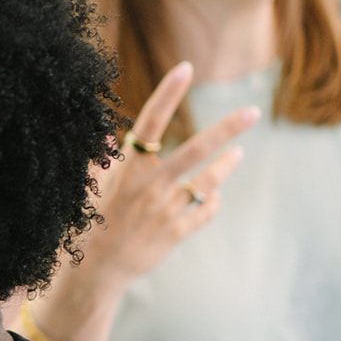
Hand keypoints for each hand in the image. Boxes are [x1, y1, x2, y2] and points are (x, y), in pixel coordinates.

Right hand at [73, 61, 257, 290]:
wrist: (94, 271)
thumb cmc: (87, 223)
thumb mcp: (88, 186)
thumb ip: (100, 159)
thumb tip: (109, 136)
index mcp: (126, 169)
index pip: (150, 121)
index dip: (168, 93)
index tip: (186, 68)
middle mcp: (149, 186)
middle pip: (195, 149)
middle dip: (227, 129)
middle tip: (253, 111)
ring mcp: (165, 210)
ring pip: (208, 181)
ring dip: (226, 165)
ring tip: (238, 155)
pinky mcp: (176, 232)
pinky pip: (204, 210)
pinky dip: (210, 200)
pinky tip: (211, 195)